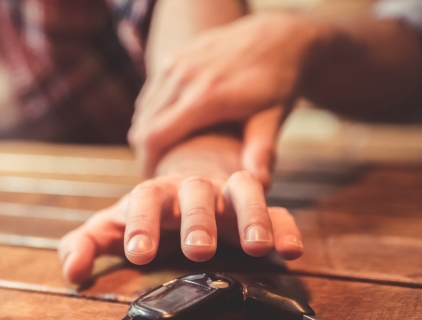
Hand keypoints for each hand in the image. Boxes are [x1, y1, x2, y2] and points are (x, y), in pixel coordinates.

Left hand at [58, 134, 302, 283]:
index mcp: (155, 192)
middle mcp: (193, 189)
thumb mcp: (113, 226)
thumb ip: (87, 243)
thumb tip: (73, 272)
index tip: (138, 253)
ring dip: (251, 215)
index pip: (144, 199)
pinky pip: (278, 210)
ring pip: (244, 191)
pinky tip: (291, 249)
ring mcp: (228, 195)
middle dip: (197, 220)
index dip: (140, 223)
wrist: (189, 183)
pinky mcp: (258, 209)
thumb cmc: (147, 212)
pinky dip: (285, 226)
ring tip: (255, 247)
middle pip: (195, 193)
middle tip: (197, 251)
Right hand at [130, 12, 323, 178]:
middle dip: (145, 152)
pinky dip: (151, 114)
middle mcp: (184, 76)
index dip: (148, 162)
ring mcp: (176, 63)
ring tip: (162, 154)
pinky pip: (151, 93)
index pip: (154, 136)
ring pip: (143, 109)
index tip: (156, 181)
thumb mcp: (274, 117)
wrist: (276, 37)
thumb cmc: (278, 84)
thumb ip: (261, 150)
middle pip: (143, 125)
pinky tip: (167, 129)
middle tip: (159, 172)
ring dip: (146, 133)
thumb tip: (260, 185)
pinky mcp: (173, 56)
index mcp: (206, 96)